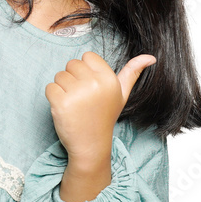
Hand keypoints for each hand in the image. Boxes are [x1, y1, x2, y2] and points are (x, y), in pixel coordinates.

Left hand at [45, 51, 155, 165]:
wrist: (91, 145)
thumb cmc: (105, 117)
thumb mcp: (122, 95)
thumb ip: (132, 73)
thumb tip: (151, 57)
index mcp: (109, 79)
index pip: (87, 56)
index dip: (86, 70)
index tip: (91, 87)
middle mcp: (95, 84)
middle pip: (71, 64)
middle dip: (73, 79)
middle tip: (82, 98)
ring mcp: (77, 93)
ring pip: (59, 75)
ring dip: (62, 89)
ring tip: (75, 105)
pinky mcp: (61, 103)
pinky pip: (50, 88)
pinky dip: (53, 97)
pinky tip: (65, 109)